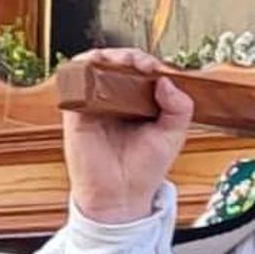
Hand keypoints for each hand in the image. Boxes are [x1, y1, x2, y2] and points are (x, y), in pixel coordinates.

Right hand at [62, 48, 193, 224]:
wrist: (121, 197)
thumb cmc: (145, 170)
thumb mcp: (173, 135)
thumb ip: (179, 107)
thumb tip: (165, 79)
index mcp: (140, 102)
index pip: (142, 71)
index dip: (149, 62)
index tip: (157, 69)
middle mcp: (116, 100)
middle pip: (118, 63)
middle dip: (130, 56)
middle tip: (142, 65)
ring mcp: (95, 104)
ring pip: (95, 66)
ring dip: (108, 56)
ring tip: (122, 62)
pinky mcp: (77, 113)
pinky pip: (74, 82)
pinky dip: (83, 67)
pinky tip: (97, 66)